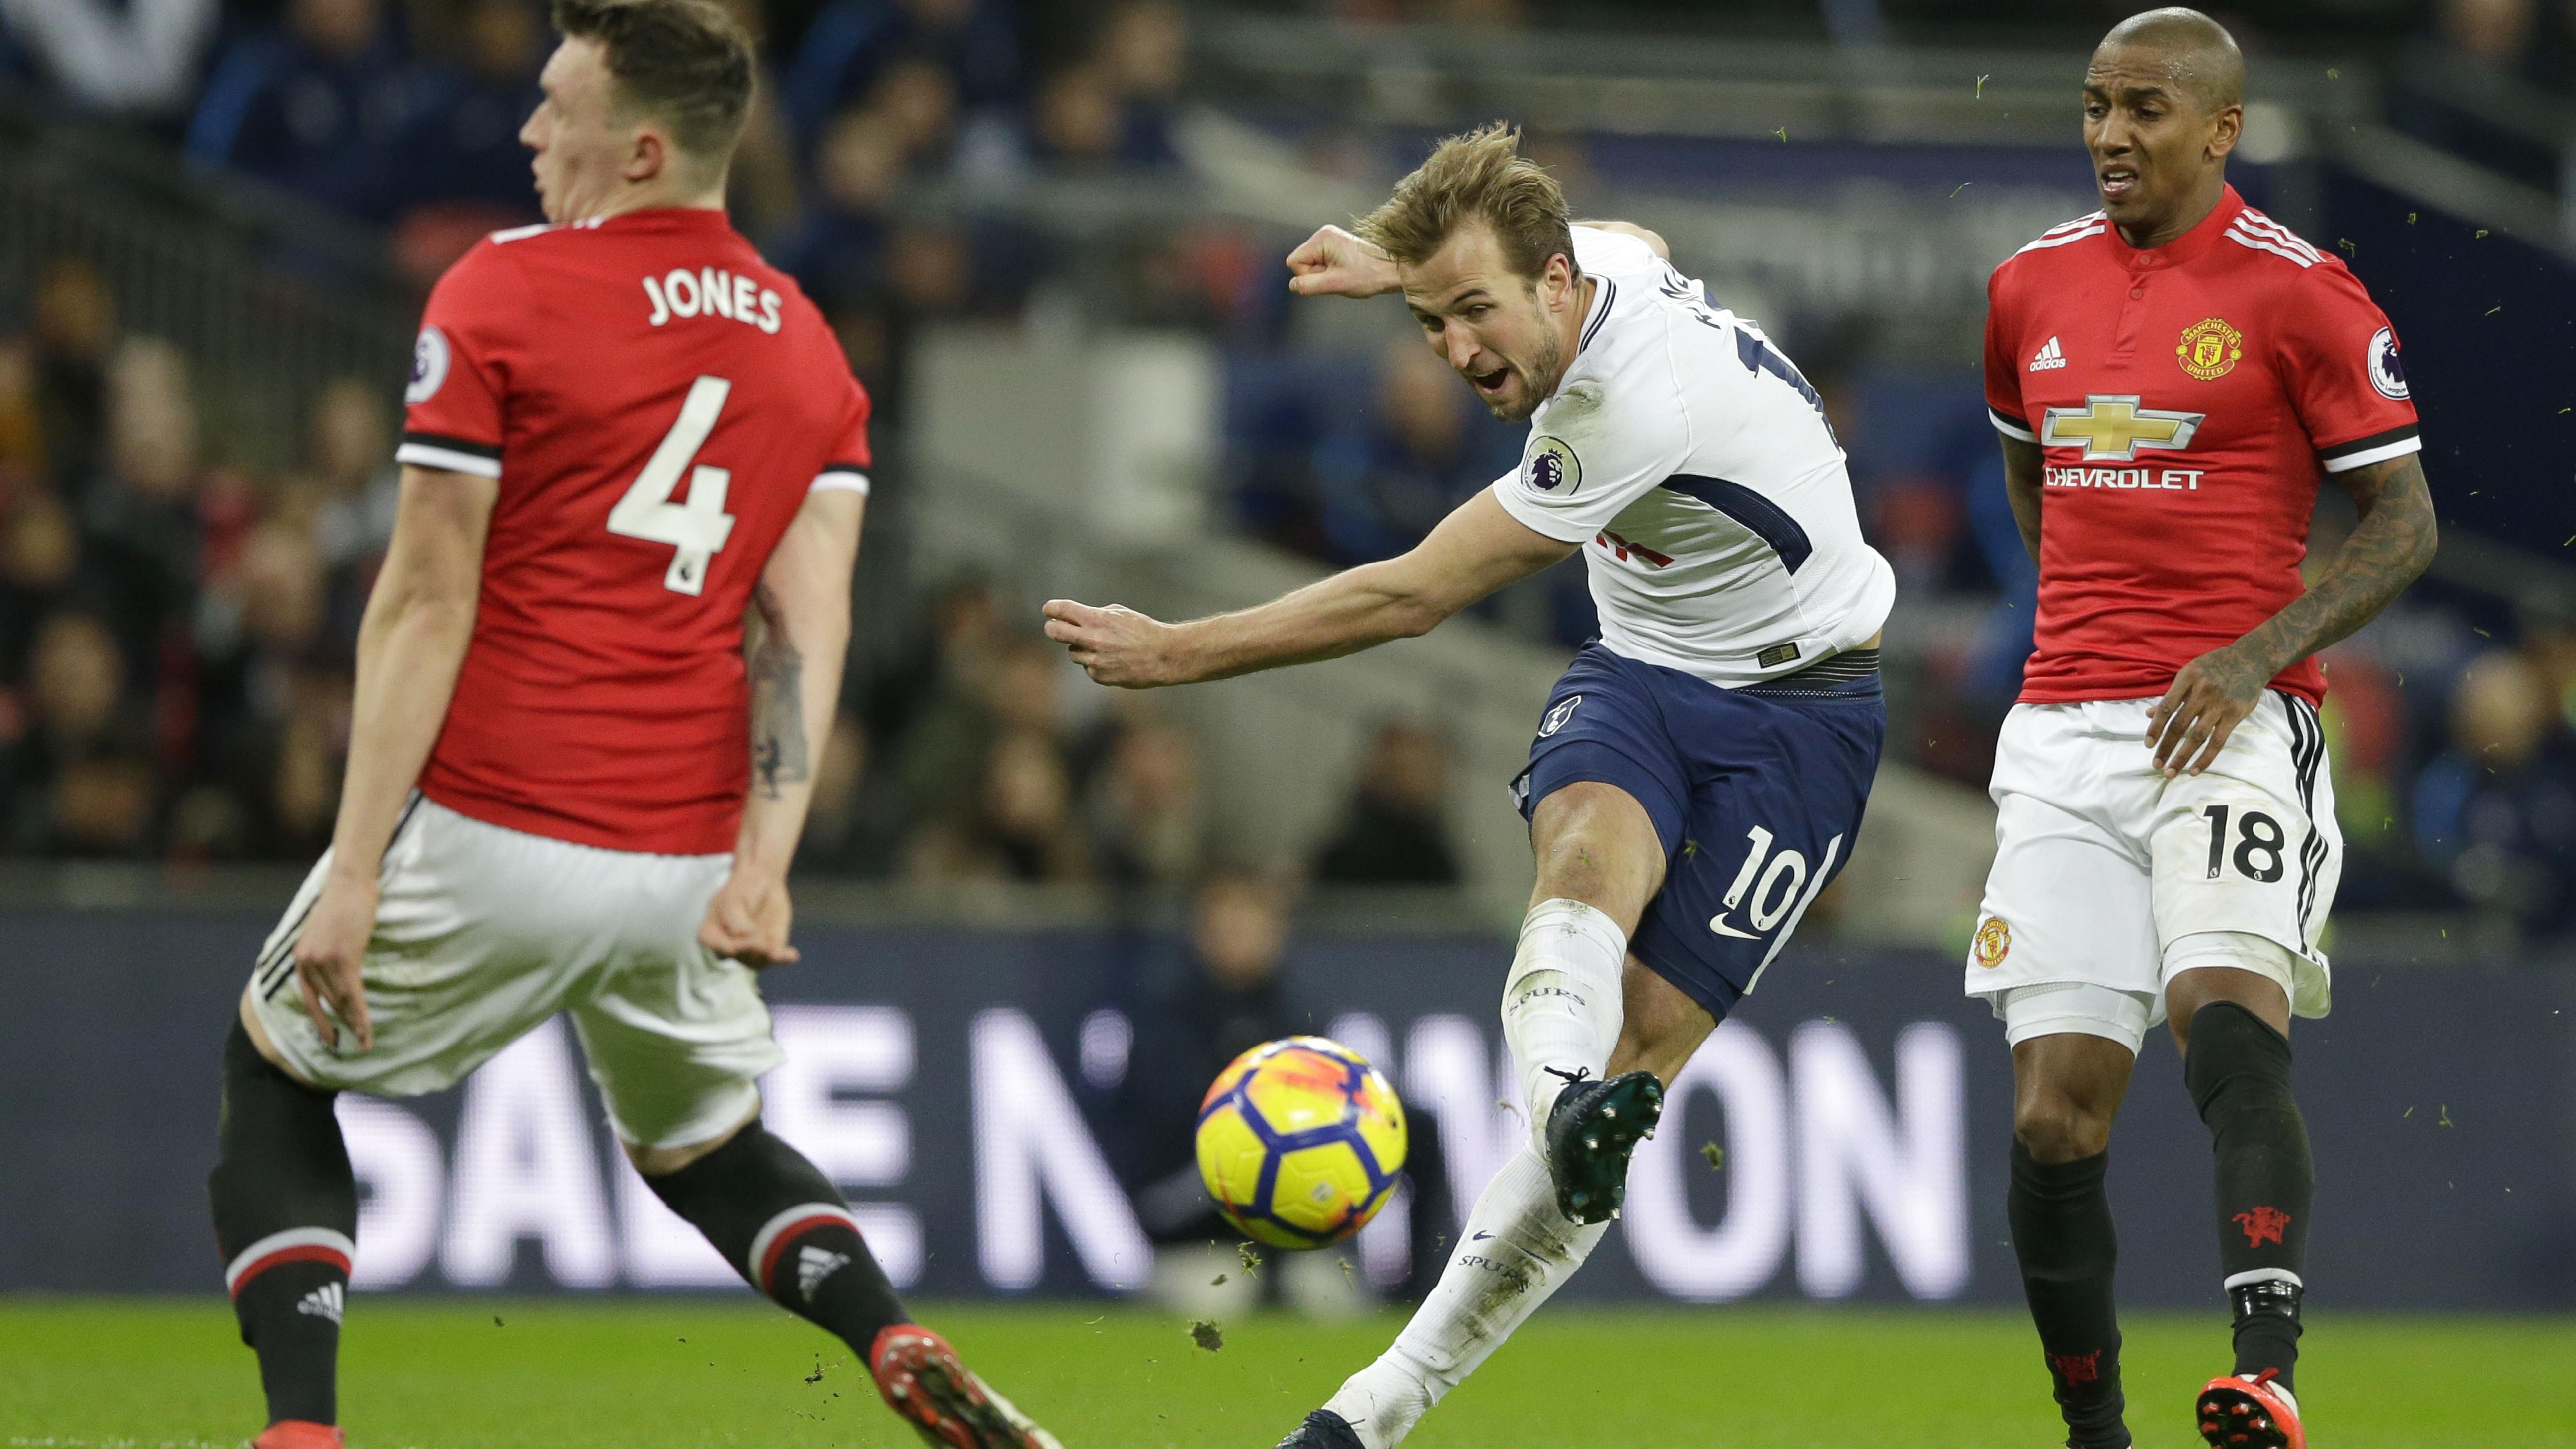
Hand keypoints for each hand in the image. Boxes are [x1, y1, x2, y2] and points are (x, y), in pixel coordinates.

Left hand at [293, 872, 378, 1051]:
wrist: (350, 883)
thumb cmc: (343, 904)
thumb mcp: (326, 934)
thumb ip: (326, 955)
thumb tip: (336, 974)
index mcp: (301, 959)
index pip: (310, 999)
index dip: (321, 1022)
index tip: (330, 1039)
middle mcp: (307, 963)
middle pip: (329, 1002)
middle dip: (343, 1025)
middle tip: (356, 1043)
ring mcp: (323, 961)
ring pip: (341, 1001)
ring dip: (355, 1024)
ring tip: (365, 1042)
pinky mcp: (342, 958)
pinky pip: (352, 993)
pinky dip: (359, 1013)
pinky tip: (365, 1027)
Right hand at [699, 864, 798, 968]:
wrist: (762, 882)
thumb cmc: (741, 889)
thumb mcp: (732, 900)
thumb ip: (737, 923)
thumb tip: (752, 942)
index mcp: (711, 934)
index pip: (717, 947)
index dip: (728, 947)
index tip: (737, 944)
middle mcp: (729, 947)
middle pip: (738, 956)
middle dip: (750, 950)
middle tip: (761, 942)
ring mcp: (749, 950)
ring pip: (756, 961)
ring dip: (766, 954)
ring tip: (773, 947)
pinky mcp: (770, 948)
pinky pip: (776, 957)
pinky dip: (784, 957)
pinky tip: (792, 955)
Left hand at [1042, 599, 1188, 686]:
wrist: (1163, 656)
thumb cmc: (1144, 631)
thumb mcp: (1120, 614)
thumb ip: (1096, 615)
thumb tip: (1079, 619)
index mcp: (1097, 619)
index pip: (1063, 610)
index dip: (1051, 608)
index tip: (1048, 609)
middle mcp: (1091, 639)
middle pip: (1055, 632)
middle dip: (1051, 628)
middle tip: (1052, 627)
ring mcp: (1094, 659)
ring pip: (1072, 653)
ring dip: (1080, 648)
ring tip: (1100, 646)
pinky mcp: (1099, 675)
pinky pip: (1087, 667)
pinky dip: (1094, 663)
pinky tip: (1112, 660)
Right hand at [1285, 225, 1400, 298]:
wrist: (1390, 269)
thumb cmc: (1367, 275)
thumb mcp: (1334, 284)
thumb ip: (1309, 285)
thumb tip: (1293, 286)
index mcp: (1321, 238)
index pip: (1294, 262)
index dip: (1308, 275)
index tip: (1328, 276)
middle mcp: (1323, 233)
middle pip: (1301, 262)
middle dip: (1316, 274)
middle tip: (1338, 275)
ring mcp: (1328, 238)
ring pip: (1310, 263)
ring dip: (1323, 273)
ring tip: (1343, 273)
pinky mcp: (1334, 244)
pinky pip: (1319, 261)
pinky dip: (1329, 270)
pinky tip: (1344, 270)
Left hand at [2145, 644, 2270, 776]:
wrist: (2251, 659)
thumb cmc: (2215, 666)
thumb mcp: (2190, 673)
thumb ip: (2172, 695)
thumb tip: (2148, 714)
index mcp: (2187, 679)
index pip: (2166, 707)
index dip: (2155, 727)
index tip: (2147, 745)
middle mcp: (2202, 692)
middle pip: (2179, 725)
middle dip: (2165, 748)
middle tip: (2156, 765)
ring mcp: (2219, 704)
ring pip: (2197, 736)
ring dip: (2182, 757)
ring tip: (2170, 772)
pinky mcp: (2235, 714)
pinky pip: (2217, 741)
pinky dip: (2205, 758)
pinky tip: (2194, 770)